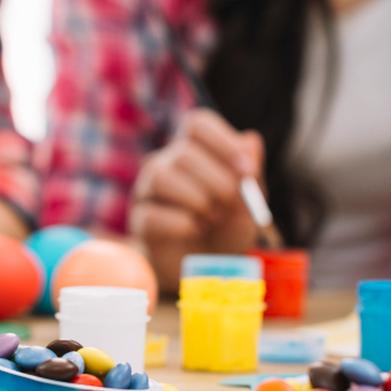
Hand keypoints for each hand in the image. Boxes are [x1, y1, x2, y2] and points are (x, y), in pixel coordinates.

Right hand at [129, 108, 264, 290]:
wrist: (205, 267)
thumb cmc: (226, 227)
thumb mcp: (248, 202)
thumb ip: (251, 174)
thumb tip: (250, 141)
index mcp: (194, 150)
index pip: (198, 124)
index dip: (223, 141)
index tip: (247, 170)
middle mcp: (166, 162)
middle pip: (184, 152)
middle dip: (218, 181)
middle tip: (231, 205)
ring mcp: (147, 189)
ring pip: (161, 177)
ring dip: (197, 200)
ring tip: (213, 219)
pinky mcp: (140, 219)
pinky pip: (152, 214)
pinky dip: (182, 224)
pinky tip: (196, 230)